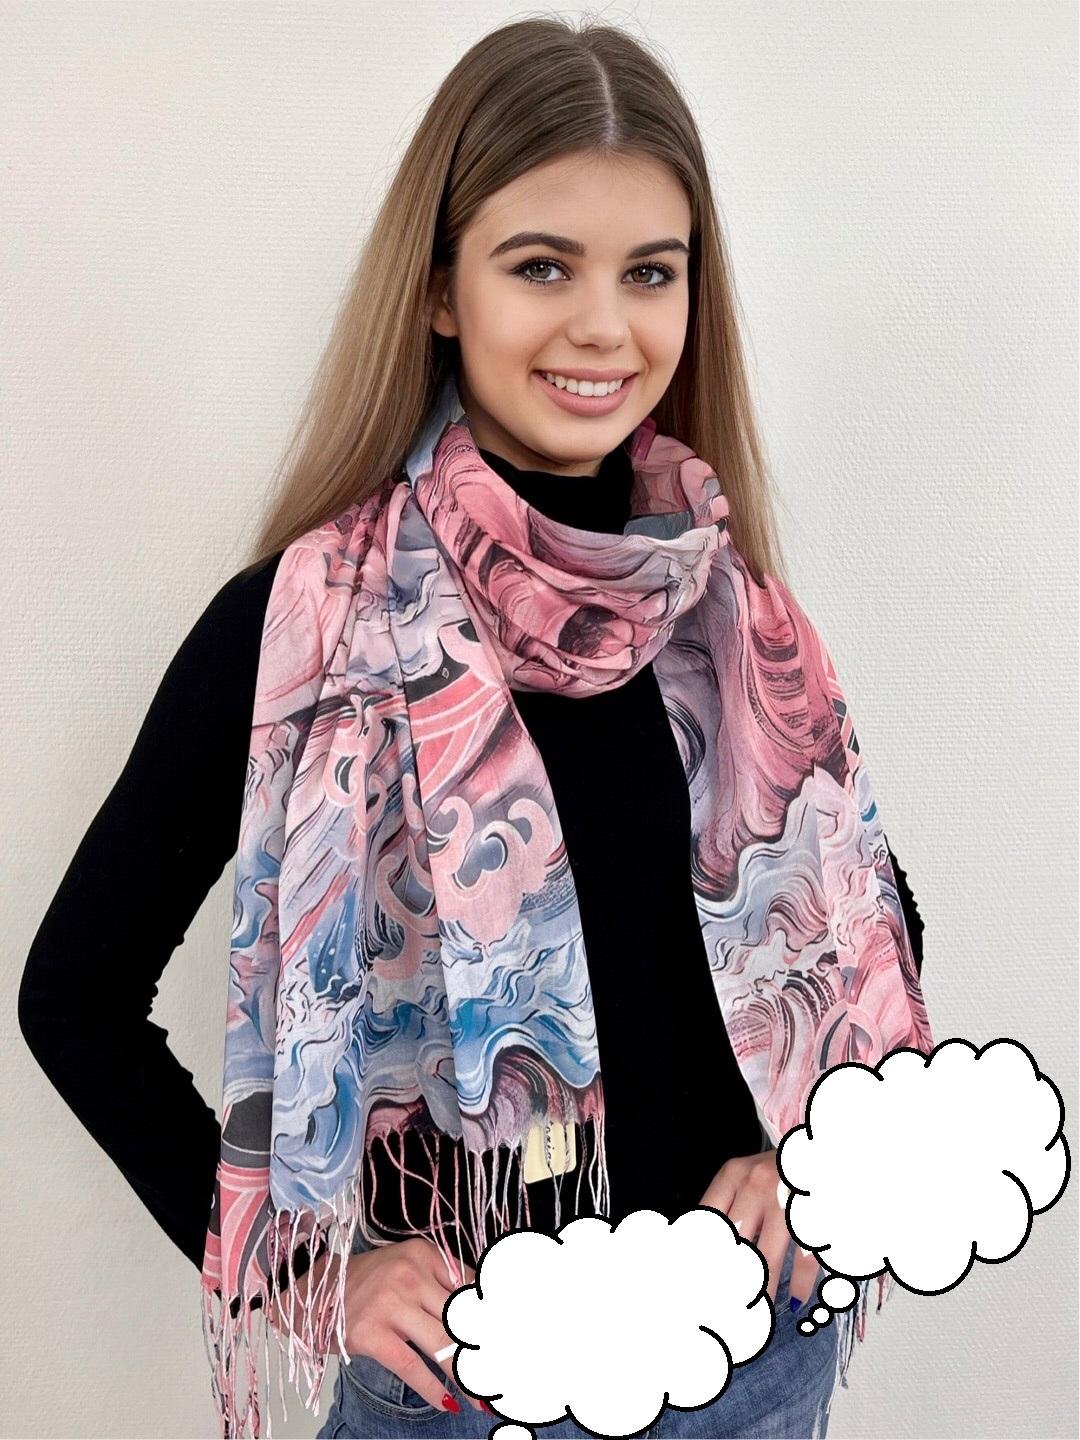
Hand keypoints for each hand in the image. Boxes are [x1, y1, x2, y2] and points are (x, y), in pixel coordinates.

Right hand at [267, 1237, 490, 1414]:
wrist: (313, 1290)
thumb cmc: (370, 1282)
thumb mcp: (409, 1268)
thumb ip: (445, 1286)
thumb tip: (490, 1318)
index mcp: (426, 1255)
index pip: (474, 1288)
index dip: (498, 1317)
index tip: (520, 1340)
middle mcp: (411, 1274)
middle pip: (463, 1319)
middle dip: (489, 1351)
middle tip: (508, 1377)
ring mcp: (390, 1303)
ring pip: (442, 1345)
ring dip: (467, 1377)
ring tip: (485, 1398)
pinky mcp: (371, 1333)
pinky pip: (411, 1367)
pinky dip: (432, 1389)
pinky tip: (446, 1403)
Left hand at [699, 1149, 819, 1309]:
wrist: (822, 1148)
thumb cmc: (778, 1168)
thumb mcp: (744, 1174)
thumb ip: (724, 1205)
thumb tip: (699, 1245)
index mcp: (732, 1176)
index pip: (706, 1221)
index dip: (699, 1256)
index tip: (694, 1287)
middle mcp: (756, 1185)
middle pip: (735, 1244)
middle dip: (730, 1280)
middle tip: (725, 1312)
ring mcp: (786, 1200)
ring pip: (767, 1258)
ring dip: (762, 1291)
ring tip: (757, 1315)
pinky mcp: (814, 1213)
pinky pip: (804, 1257)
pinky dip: (800, 1284)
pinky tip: (795, 1300)